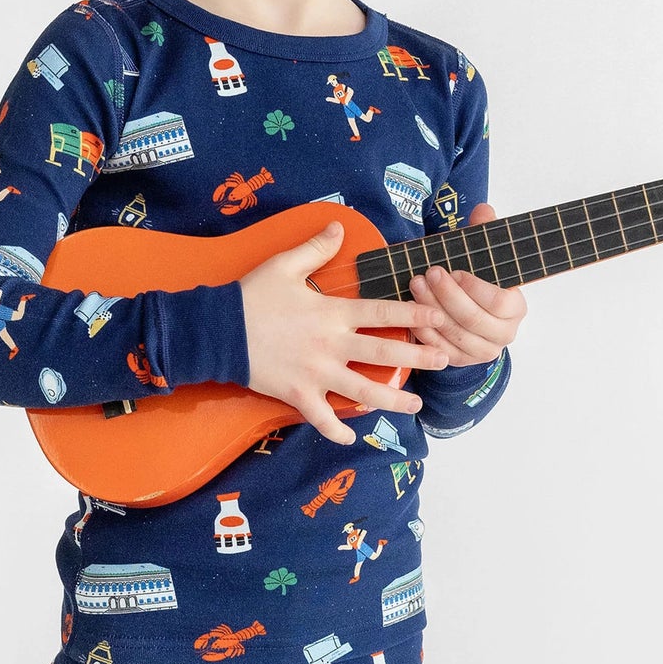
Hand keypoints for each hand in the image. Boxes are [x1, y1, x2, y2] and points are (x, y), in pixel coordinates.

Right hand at [240, 219, 451, 444]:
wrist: (217, 331)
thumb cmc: (251, 296)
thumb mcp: (283, 265)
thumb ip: (315, 248)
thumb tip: (339, 227)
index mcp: (331, 313)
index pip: (381, 311)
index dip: (413, 314)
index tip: (439, 317)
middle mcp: (330, 345)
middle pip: (382, 352)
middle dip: (418, 357)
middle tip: (445, 360)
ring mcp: (315, 373)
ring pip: (362, 391)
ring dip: (392, 399)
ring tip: (416, 405)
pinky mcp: (297, 393)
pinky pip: (321, 418)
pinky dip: (337, 429)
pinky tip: (352, 436)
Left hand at [407, 202, 526, 364]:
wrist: (471, 312)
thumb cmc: (478, 281)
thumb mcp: (483, 255)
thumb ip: (485, 232)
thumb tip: (484, 210)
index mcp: (516, 308)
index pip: (499, 302)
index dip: (474, 287)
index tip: (454, 271)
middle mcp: (503, 334)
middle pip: (473, 319)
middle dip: (446, 295)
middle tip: (427, 274)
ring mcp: (482, 351)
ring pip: (454, 335)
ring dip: (431, 310)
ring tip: (416, 286)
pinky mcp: (461, 361)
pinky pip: (440, 350)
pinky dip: (424, 332)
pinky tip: (412, 312)